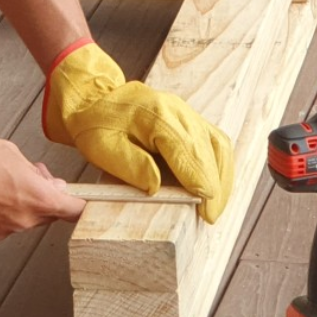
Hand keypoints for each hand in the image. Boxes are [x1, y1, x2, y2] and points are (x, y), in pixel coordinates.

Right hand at [0, 131, 86, 242]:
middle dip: (37, 197)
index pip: (73, 209)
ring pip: (16, 220)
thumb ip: (33, 172)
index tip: (78, 201)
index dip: (76, 203)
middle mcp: (21, 221)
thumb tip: (42, 181)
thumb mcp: (10, 151)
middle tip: (21, 176)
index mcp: (36, 198)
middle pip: (43, 214)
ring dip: (10, 205)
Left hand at [42, 41, 233, 223]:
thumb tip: (156, 186)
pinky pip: (215, 144)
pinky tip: (216, 189)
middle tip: (211, 216)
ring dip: (221, 178)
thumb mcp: (101, 147)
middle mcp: (177, 110)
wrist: (96, 100)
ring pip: (217, 145)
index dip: (196, 175)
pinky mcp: (192, 121)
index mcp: (153, 113)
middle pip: (205, 148)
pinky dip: (219, 168)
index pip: (183, 146)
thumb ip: (129, 165)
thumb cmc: (96, 125)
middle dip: (212, 184)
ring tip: (215, 208)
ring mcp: (187, 113)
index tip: (205, 200)